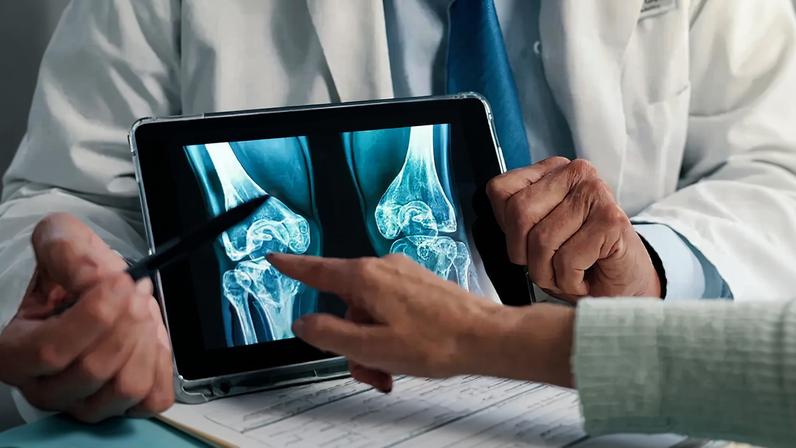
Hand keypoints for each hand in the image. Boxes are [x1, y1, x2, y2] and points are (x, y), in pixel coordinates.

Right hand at [0, 213, 173, 421]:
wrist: (97, 286)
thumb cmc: (72, 272)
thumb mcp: (60, 245)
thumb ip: (68, 254)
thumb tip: (97, 278)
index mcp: (16, 352)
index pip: (51, 350)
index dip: (94, 316)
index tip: (120, 282)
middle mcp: (48, 387)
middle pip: (93, 370)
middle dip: (126, 322)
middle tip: (137, 291)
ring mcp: (86, 402)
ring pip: (126, 388)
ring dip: (145, 343)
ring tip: (143, 312)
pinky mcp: (124, 405)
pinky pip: (153, 399)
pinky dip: (161, 366)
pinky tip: (152, 338)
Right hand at [269, 253, 575, 389]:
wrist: (486, 337)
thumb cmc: (437, 341)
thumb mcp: (371, 347)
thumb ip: (329, 334)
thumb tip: (304, 323)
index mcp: (366, 278)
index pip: (317, 270)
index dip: (292, 267)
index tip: (275, 259)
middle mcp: (383, 269)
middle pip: (345, 306)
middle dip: (350, 340)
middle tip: (368, 369)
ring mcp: (403, 276)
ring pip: (368, 313)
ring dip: (372, 344)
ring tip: (392, 369)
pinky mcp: (418, 286)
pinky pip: (389, 310)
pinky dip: (389, 335)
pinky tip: (404, 357)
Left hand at [486, 157, 661, 300]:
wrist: (625, 284)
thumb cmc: (579, 260)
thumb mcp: (535, 234)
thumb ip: (515, 219)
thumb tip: (498, 217)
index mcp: (552, 170)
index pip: (500, 191)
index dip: (508, 229)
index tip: (528, 243)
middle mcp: (576, 173)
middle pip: (519, 214)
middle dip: (526, 255)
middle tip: (547, 267)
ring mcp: (596, 193)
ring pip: (542, 242)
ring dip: (550, 274)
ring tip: (568, 273)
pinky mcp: (612, 220)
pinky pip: (567, 260)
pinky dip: (571, 281)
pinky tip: (586, 276)